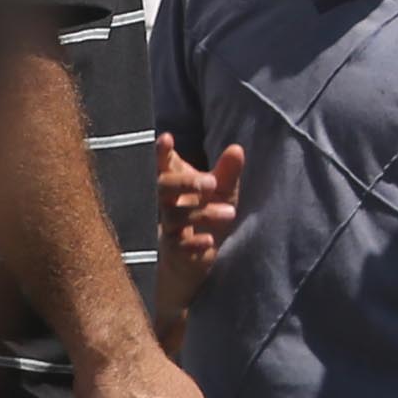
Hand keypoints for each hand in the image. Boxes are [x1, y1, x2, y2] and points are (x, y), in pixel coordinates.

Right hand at [152, 137, 243, 297]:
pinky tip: (208, 241)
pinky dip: (194, 243)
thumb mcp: (222, 193)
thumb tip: (237, 148)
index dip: (161, 152)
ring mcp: (167, 226)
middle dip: (185, 183)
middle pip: (162, 187)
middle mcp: (165, 202)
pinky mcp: (173, 250)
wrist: (196, 259)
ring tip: (230, 212)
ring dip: (202, 213)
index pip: (162, 163)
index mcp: (174, 182)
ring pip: (174, 216)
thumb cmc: (207, 216)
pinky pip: (179, 245)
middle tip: (211, 182)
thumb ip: (227, 172)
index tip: (167, 138)